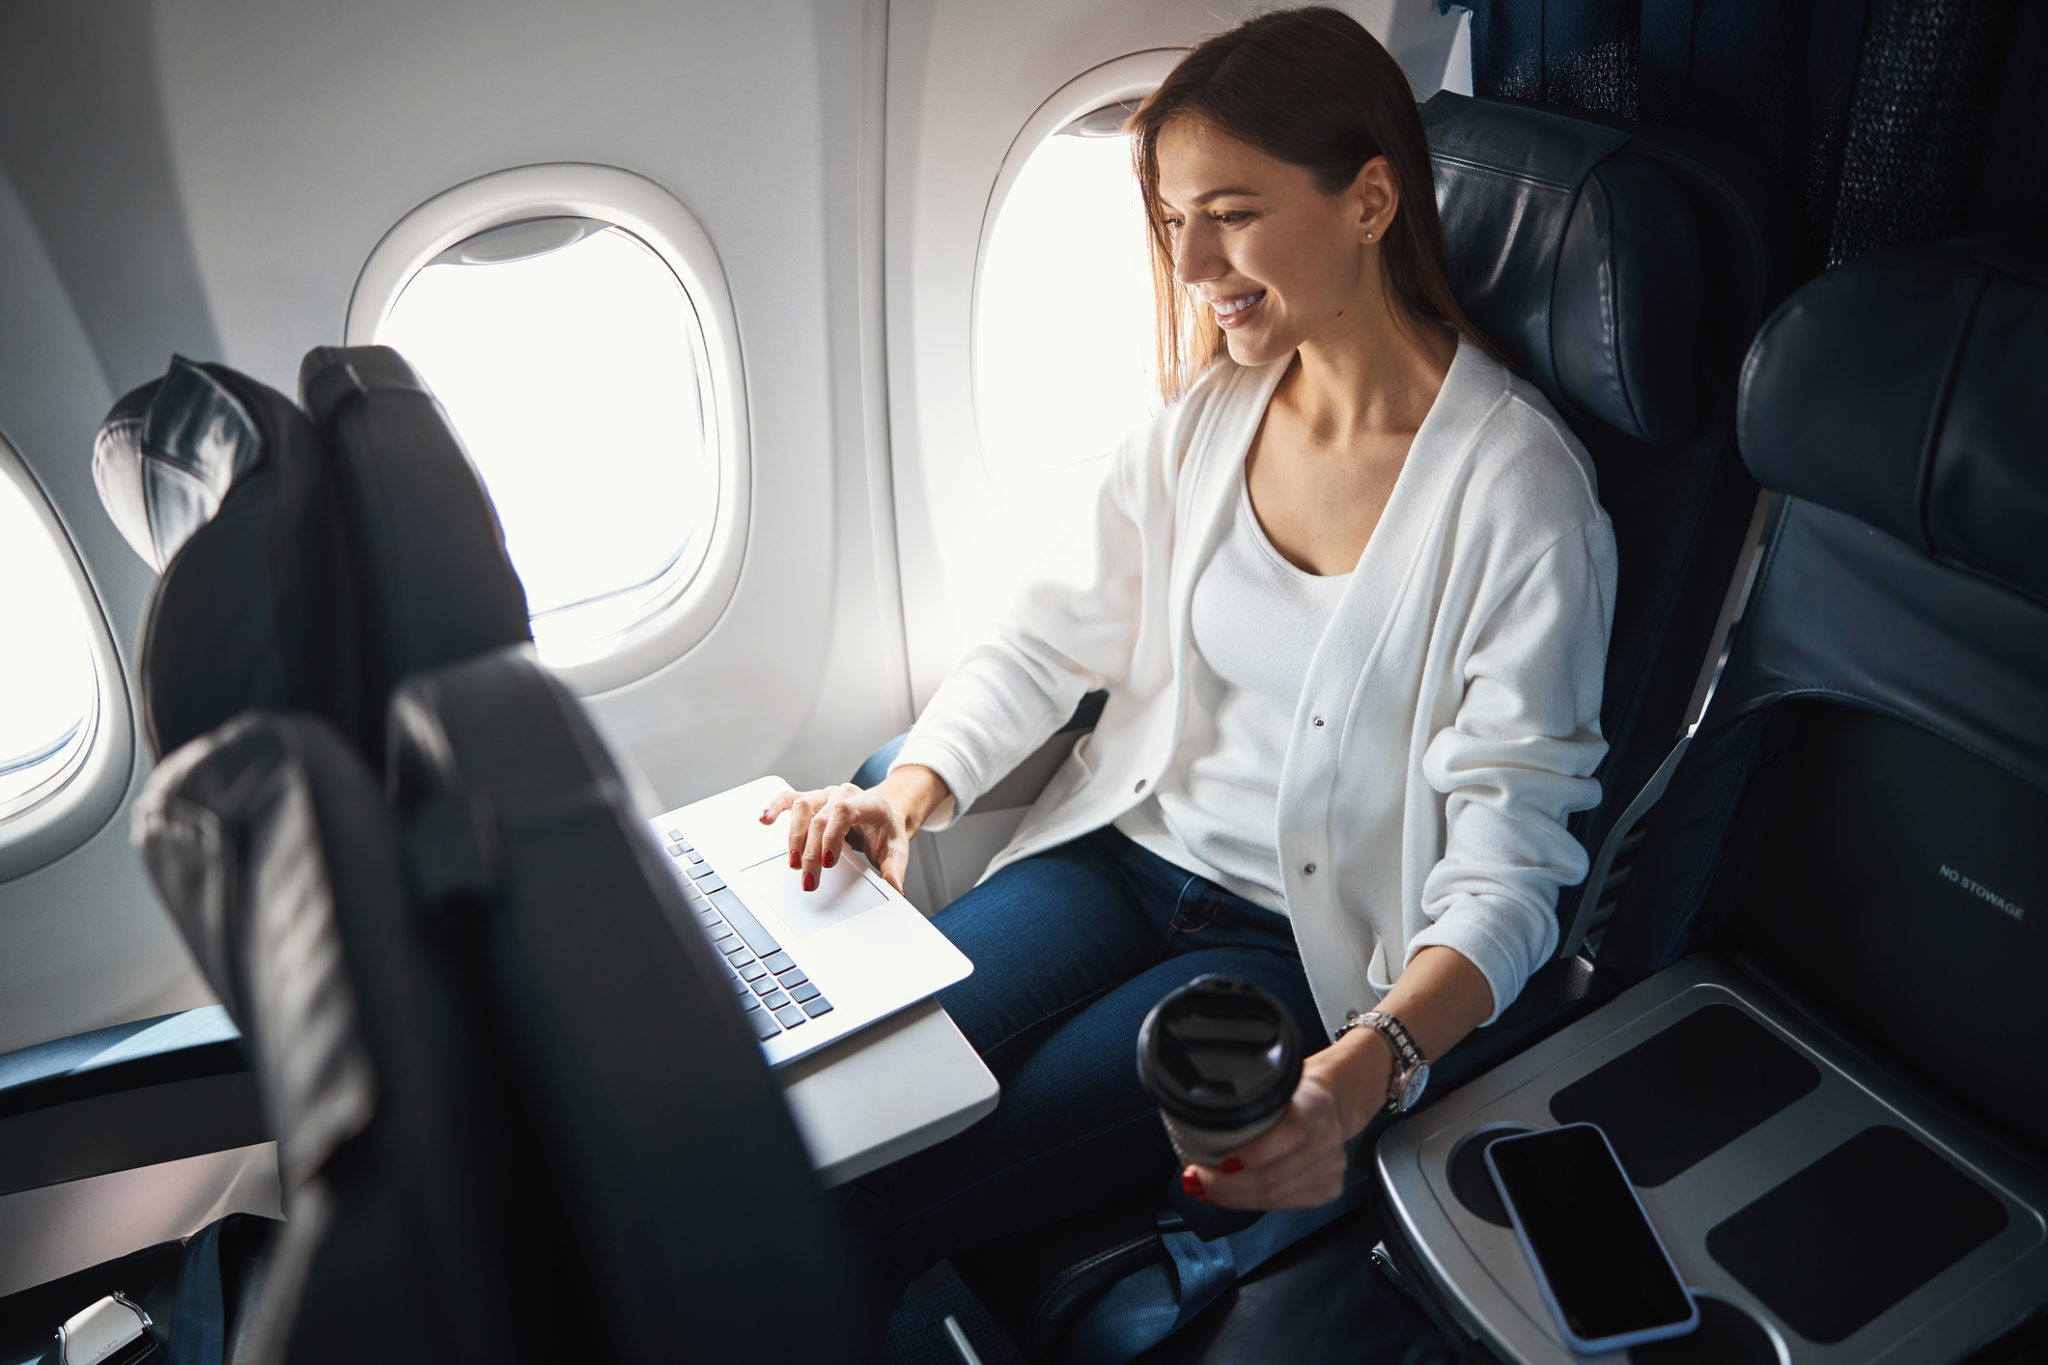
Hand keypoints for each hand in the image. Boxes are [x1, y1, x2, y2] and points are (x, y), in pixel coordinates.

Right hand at [760, 782, 914, 893]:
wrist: (885, 813)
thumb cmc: (887, 830)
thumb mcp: (896, 850)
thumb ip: (895, 870)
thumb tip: (895, 890)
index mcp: (867, 803)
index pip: (844, 811)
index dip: (832, 835)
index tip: (827, 862)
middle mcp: (843, 795)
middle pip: (820, 818)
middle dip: (811, 851)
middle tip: (809, 879)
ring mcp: (825, 795)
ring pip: (802, 806)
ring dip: (794, 836)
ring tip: (793, 862)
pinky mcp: (812, 800)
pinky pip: (789, 798)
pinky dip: (775, 807)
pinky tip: (765, 820)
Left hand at [1186, 1029, 1391, 1210]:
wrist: (1333, 1103)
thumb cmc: (1294, 1091)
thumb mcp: (1274, 1082)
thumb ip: (1248, 1100)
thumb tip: (1199, 1120)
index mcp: (1316, 1103)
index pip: (1290, 1135)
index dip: (1253, 1153)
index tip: (1219, 1160)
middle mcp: (1328, 1139)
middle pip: (1274, 1176)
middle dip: (1226, 1184)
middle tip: (1195, 1179)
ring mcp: (1331, 1168)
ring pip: (1274, 1197)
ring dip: (1232, 1197)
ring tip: (1203, 1190)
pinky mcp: (1327, 1190)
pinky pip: (1282, 1204)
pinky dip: (1249, 1203)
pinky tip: (1226, 1198)